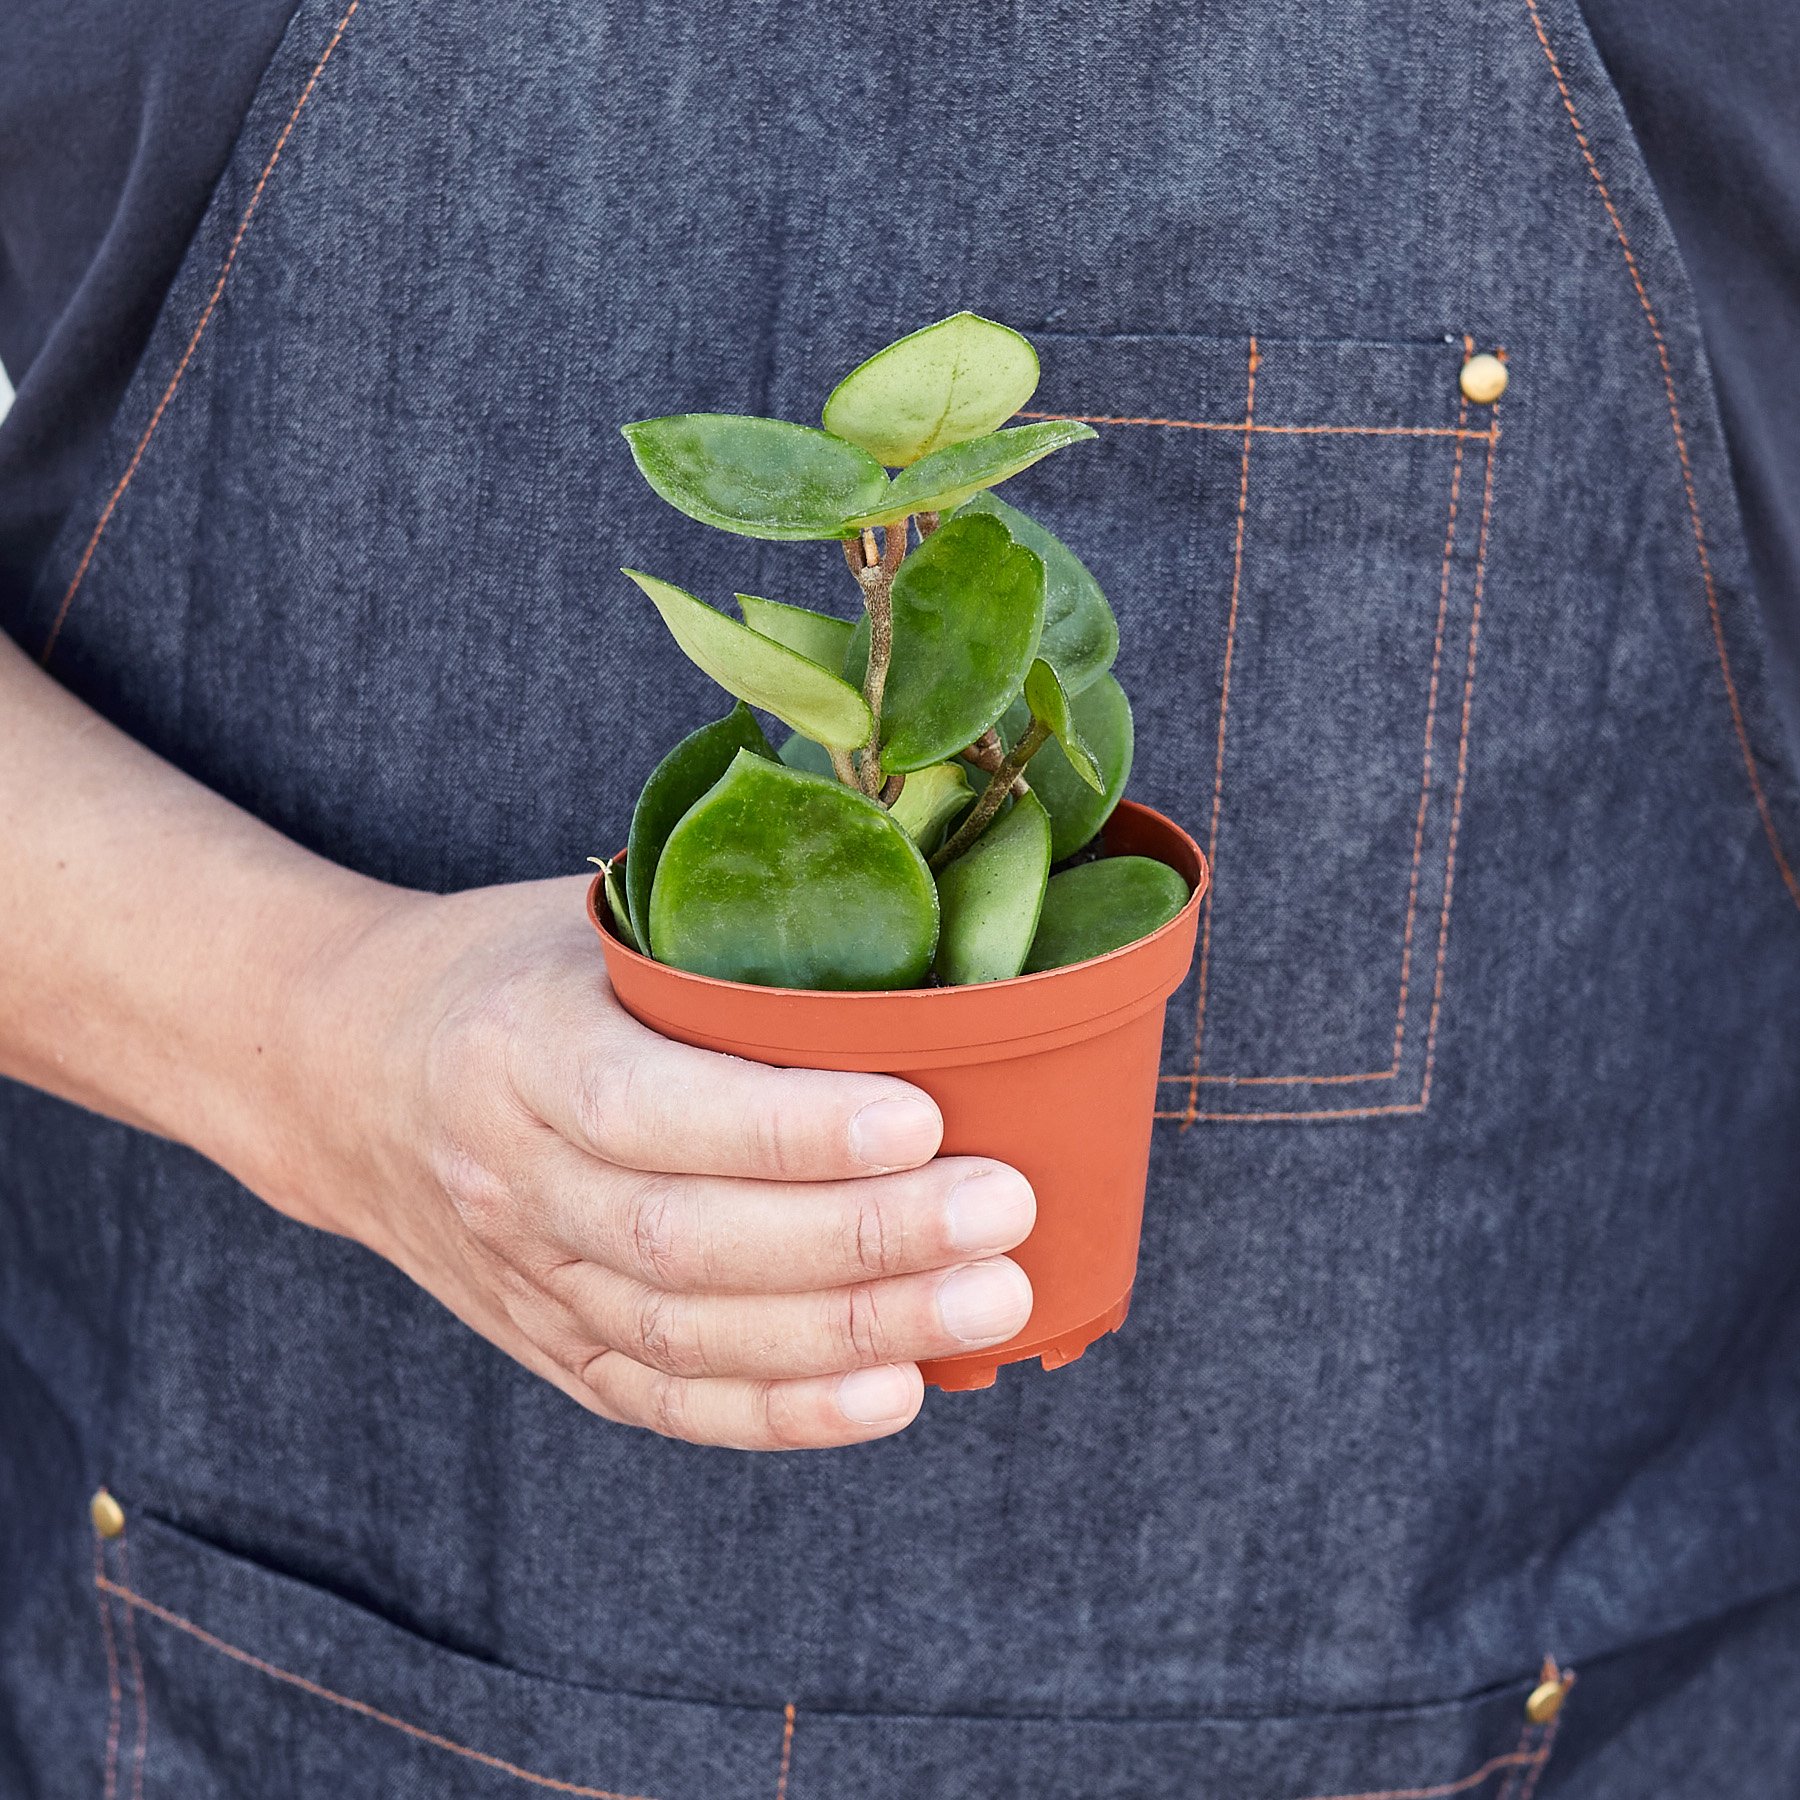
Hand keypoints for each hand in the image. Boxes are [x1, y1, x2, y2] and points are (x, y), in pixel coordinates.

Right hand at [260, 876, 1035, 1449]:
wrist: (343, 1077)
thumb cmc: (503, 974)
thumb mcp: (586, 920)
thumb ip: (714, 939)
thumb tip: (905, 939)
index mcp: (514, 1048)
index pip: (651, 1108)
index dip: (787, 1128)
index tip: (922, 1119)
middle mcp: (511, 1179)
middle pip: (689, 1240)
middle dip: (862, 1238)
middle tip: (1002, 1212)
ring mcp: (525, 1278)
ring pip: (690, 1332)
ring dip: (851, 1332)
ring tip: (988, 1301)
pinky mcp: (550, 1345)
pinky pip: (668, 1399)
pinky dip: (785, 1411)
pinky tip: (895, 1392)